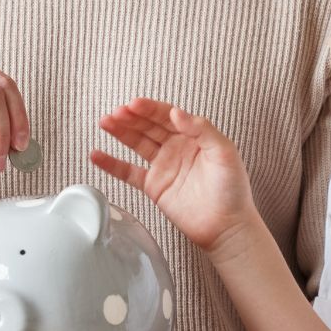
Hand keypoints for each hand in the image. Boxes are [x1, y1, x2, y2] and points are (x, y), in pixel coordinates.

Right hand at [92, 98, 255, 253]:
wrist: (227, 226)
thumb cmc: (233, 190)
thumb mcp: (225, 152)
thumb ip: (202, 129)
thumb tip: (177, 113)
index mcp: (193, 136)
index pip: (167, 116)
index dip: (150, 109)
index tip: (135, 104)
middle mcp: (176, 148)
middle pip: (148, 126)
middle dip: (131, 117)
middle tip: (117, 112)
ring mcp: (163, 166)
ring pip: (136, 143)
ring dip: (120, 132)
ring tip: (105, 122)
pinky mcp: (153, 186)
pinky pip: (128, 172)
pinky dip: (112, 164)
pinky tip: (97, 155)